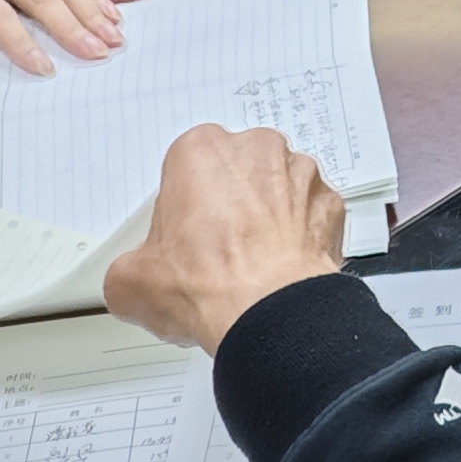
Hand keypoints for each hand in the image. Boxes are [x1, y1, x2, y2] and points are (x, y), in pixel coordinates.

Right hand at [107, 127, 343, 359]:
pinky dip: (299, 237)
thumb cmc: (209, 283)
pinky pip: (309, 215)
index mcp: (201, 151)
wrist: (269, 312)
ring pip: (276, 191)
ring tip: (250, 266)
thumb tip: (134, 279)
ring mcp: (299, 172)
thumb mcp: (131, 282)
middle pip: (234, 175)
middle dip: (227, 208)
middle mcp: (255, 149)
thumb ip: (130, 267)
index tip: (180, 239)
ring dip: (266, 219)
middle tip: (215, 253)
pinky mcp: (330, 202)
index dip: (181, 210)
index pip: (184, 172)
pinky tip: (279, 269)